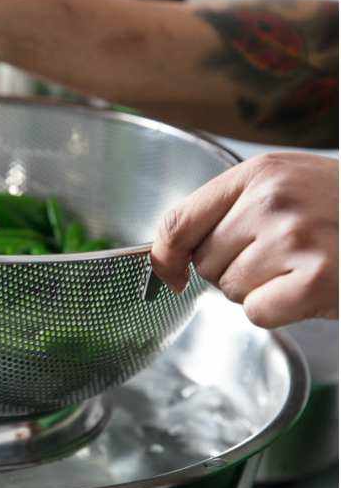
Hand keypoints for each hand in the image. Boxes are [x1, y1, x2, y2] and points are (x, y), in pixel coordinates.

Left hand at [152, 152, 337, 327]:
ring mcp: (294, 240)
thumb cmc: (340, 207)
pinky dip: (276, 311)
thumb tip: (169, 255)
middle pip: (205, 262)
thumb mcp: (284, 186)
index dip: (164, 254)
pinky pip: (257, 312)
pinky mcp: (316, 280)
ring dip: (258, 290)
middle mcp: (270, 202)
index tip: (166, 271)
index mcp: (257, 175)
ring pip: (231, 289)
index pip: (180, 219)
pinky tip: (305, 291)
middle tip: (277, 259)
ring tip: (298, 269)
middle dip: (232, 269)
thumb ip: (230, 209)